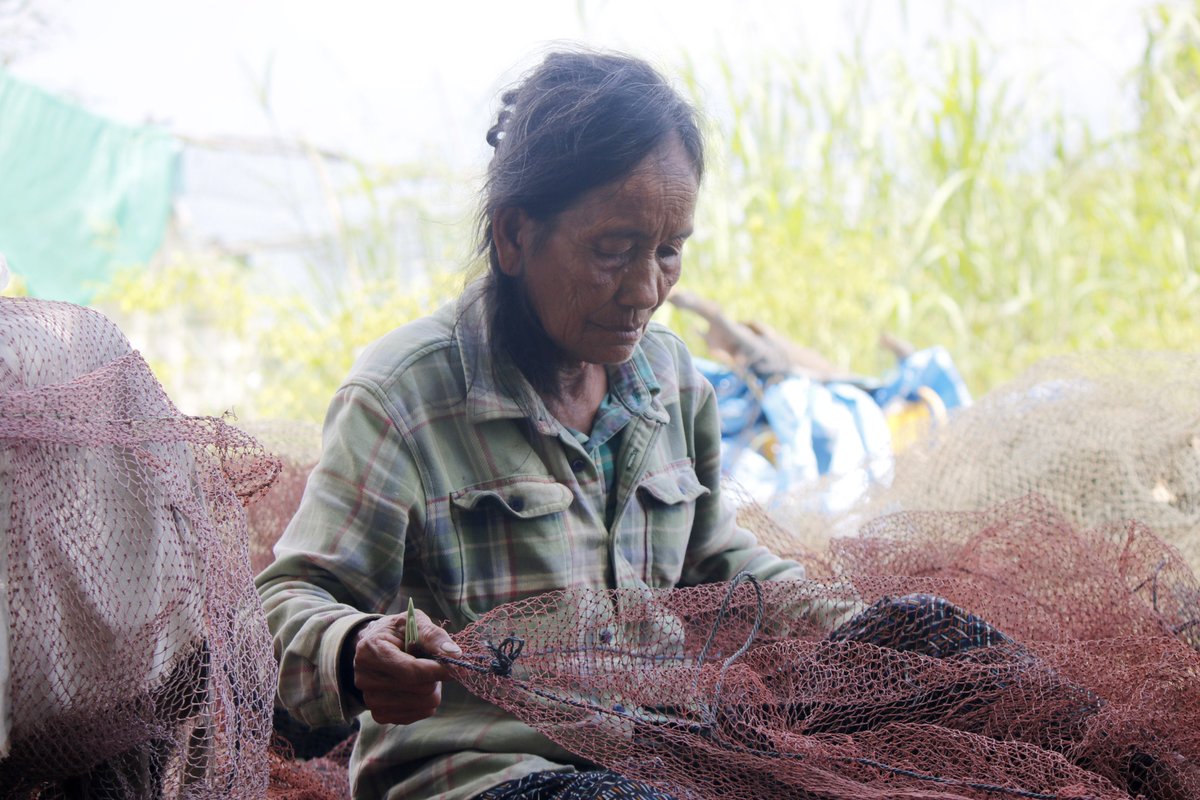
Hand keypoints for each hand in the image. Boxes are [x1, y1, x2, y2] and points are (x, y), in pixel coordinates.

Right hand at [351, 608, 461, 724]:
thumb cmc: (398, 632)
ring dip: (432, 688)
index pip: (410, 671)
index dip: (438, 670)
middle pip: (420, 689)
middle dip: (435, 676)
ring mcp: (371, 700)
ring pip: (423, 704)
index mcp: (371, 651)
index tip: (458, 666)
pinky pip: (419, 714)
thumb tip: (455, 655)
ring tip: (421, 673)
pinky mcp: (380, 715)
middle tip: (431, 663)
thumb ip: (434, 636)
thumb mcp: (414, 622)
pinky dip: (425, 701)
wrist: (377, 647)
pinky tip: (415, 687)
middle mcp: (365, 679)